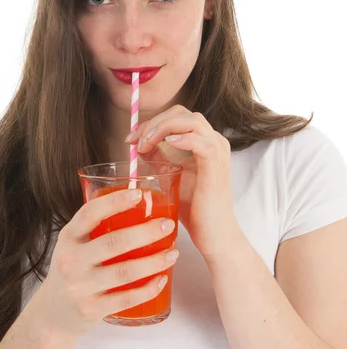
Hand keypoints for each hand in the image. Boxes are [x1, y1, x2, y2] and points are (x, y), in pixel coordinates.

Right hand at [36, 188, 178, 337]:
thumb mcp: (74, 243)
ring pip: (124, 272)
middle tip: (167, 225)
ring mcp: (80, 286)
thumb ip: (96, 226)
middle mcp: (71, 260)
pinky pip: (126, 299)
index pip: (90, 214)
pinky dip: (148, 289)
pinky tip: (162, 279)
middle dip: (146, 232)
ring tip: (173, 253)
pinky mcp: (91, 309)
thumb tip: (139, 202)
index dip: (114, 202)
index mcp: (69, 237)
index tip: (139, 194)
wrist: (51, 314)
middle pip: (114, 243)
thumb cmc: (73, 269)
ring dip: (154, 262)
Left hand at [126, 104, 239, 266]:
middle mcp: (213, 141)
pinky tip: (166, 145)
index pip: (176, 117)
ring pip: (191, 121)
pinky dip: (182, 139)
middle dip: (153, 123)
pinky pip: (201, 142)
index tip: (131, 138)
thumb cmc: (194, 208)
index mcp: (203, 141)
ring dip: (163, 128)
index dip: (152, 122)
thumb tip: (139, 145)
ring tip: (145, 144)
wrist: (213, 235)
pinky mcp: (216, 166)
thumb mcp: (170, 176)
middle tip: (135, 140)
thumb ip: (158, 158)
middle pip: (182, 113)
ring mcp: (217, 152)